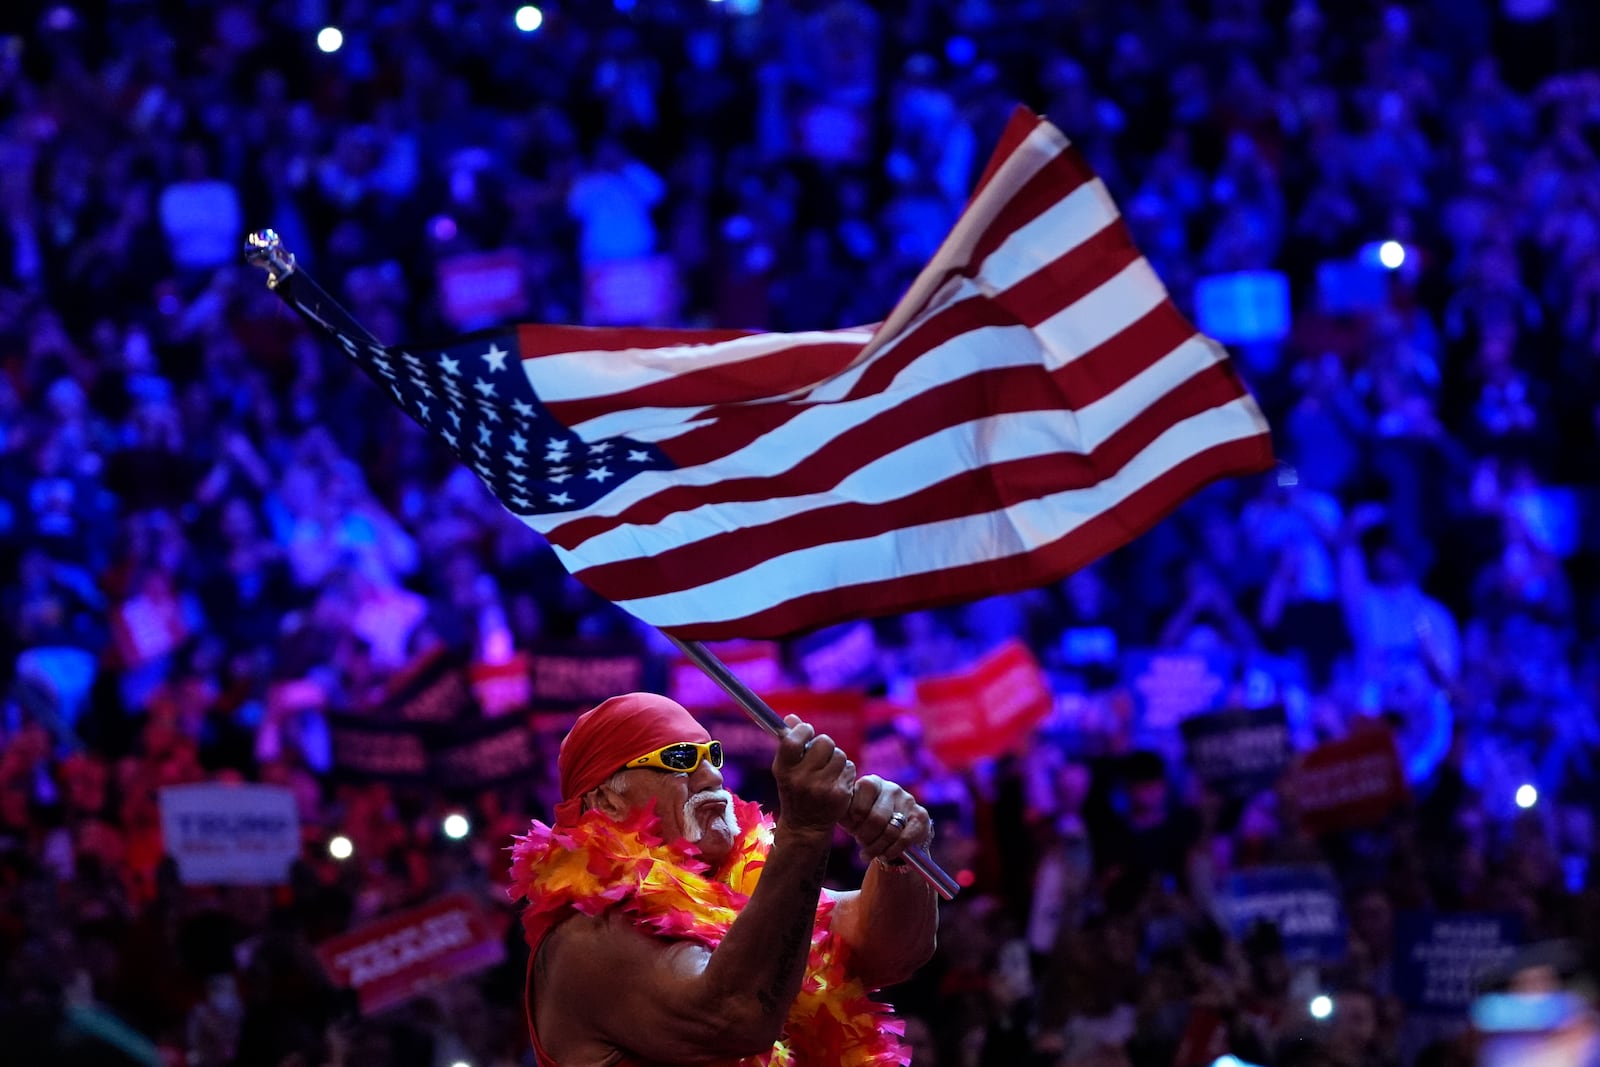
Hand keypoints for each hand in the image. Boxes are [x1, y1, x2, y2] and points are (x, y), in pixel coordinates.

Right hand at [772, 715, 855, 837]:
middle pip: (825, 742)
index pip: (793, 740)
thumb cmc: (794, 790)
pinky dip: (845, 772)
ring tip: (827, 772)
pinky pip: (850, 768)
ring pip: (840, 755)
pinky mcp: (840, 794)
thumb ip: (790, 743)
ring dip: (836, 760)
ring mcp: (822, 787)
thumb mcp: (786, 769)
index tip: (806, 733)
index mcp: (783, 769)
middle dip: (825, 746)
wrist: (806, 826)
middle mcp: (801, 778)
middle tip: (820, 756)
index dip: (803, 730)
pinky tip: (836, 783)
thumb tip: (791, 718)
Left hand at [842, 774, 929, 863]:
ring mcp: (908, 800)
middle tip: (862, 845)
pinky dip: (892, 851)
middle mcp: (891, 788)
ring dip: (877, 848)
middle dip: (866, 837)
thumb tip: (835, 814)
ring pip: (891, 830)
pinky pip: (905, 838)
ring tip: (868, 854)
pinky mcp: (921, 816)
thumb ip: (843, 813)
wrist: (895, 833)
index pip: (860, 801)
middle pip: (876, 819)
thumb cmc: (865, 822)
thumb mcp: (851, 816)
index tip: (853, 828)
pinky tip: (885, 855)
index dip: (855, 819)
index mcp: (871, 783)